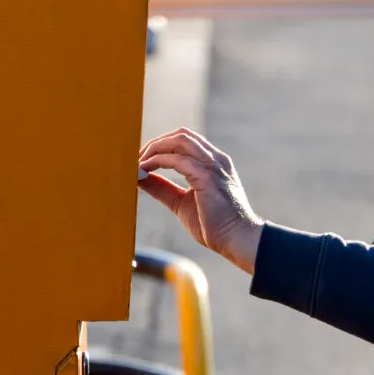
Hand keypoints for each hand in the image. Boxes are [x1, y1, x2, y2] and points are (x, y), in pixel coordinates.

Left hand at [138, 128, 263, 274]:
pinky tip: (145, 171)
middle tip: (137, 159)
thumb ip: (162, 188)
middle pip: (181, 135)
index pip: (185, 141)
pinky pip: (177, 160)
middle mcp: (215, 159)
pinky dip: (157, 162)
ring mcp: (213, 165)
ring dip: (155, 148)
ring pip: (179, 140)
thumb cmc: (214, 225)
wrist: (237, 239)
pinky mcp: (207, 176)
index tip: (142, 160)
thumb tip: (139, 177)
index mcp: (213, 163)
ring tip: (139, 163)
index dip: (162, 146)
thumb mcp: (181, 202)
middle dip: (156, 143)